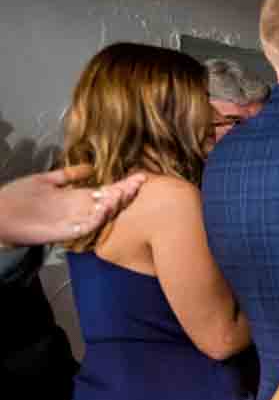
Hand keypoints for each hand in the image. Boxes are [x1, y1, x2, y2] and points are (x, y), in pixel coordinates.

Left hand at [0, 164, 141, 247]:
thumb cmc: (18, 196)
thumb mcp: (44, 180)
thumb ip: (67, 175)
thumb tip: (91, 167)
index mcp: (76, 197)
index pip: (106, 190)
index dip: (122, 184)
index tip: (139, 175)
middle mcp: (80, 210)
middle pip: (109, 202)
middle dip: (124, 193)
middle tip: (137, 183)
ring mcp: (75, 221)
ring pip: (102, 214)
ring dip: (114, 204)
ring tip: (123, 192)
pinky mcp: (67, 232)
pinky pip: (87, 226)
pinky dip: (98, 217)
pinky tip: (105, 206)